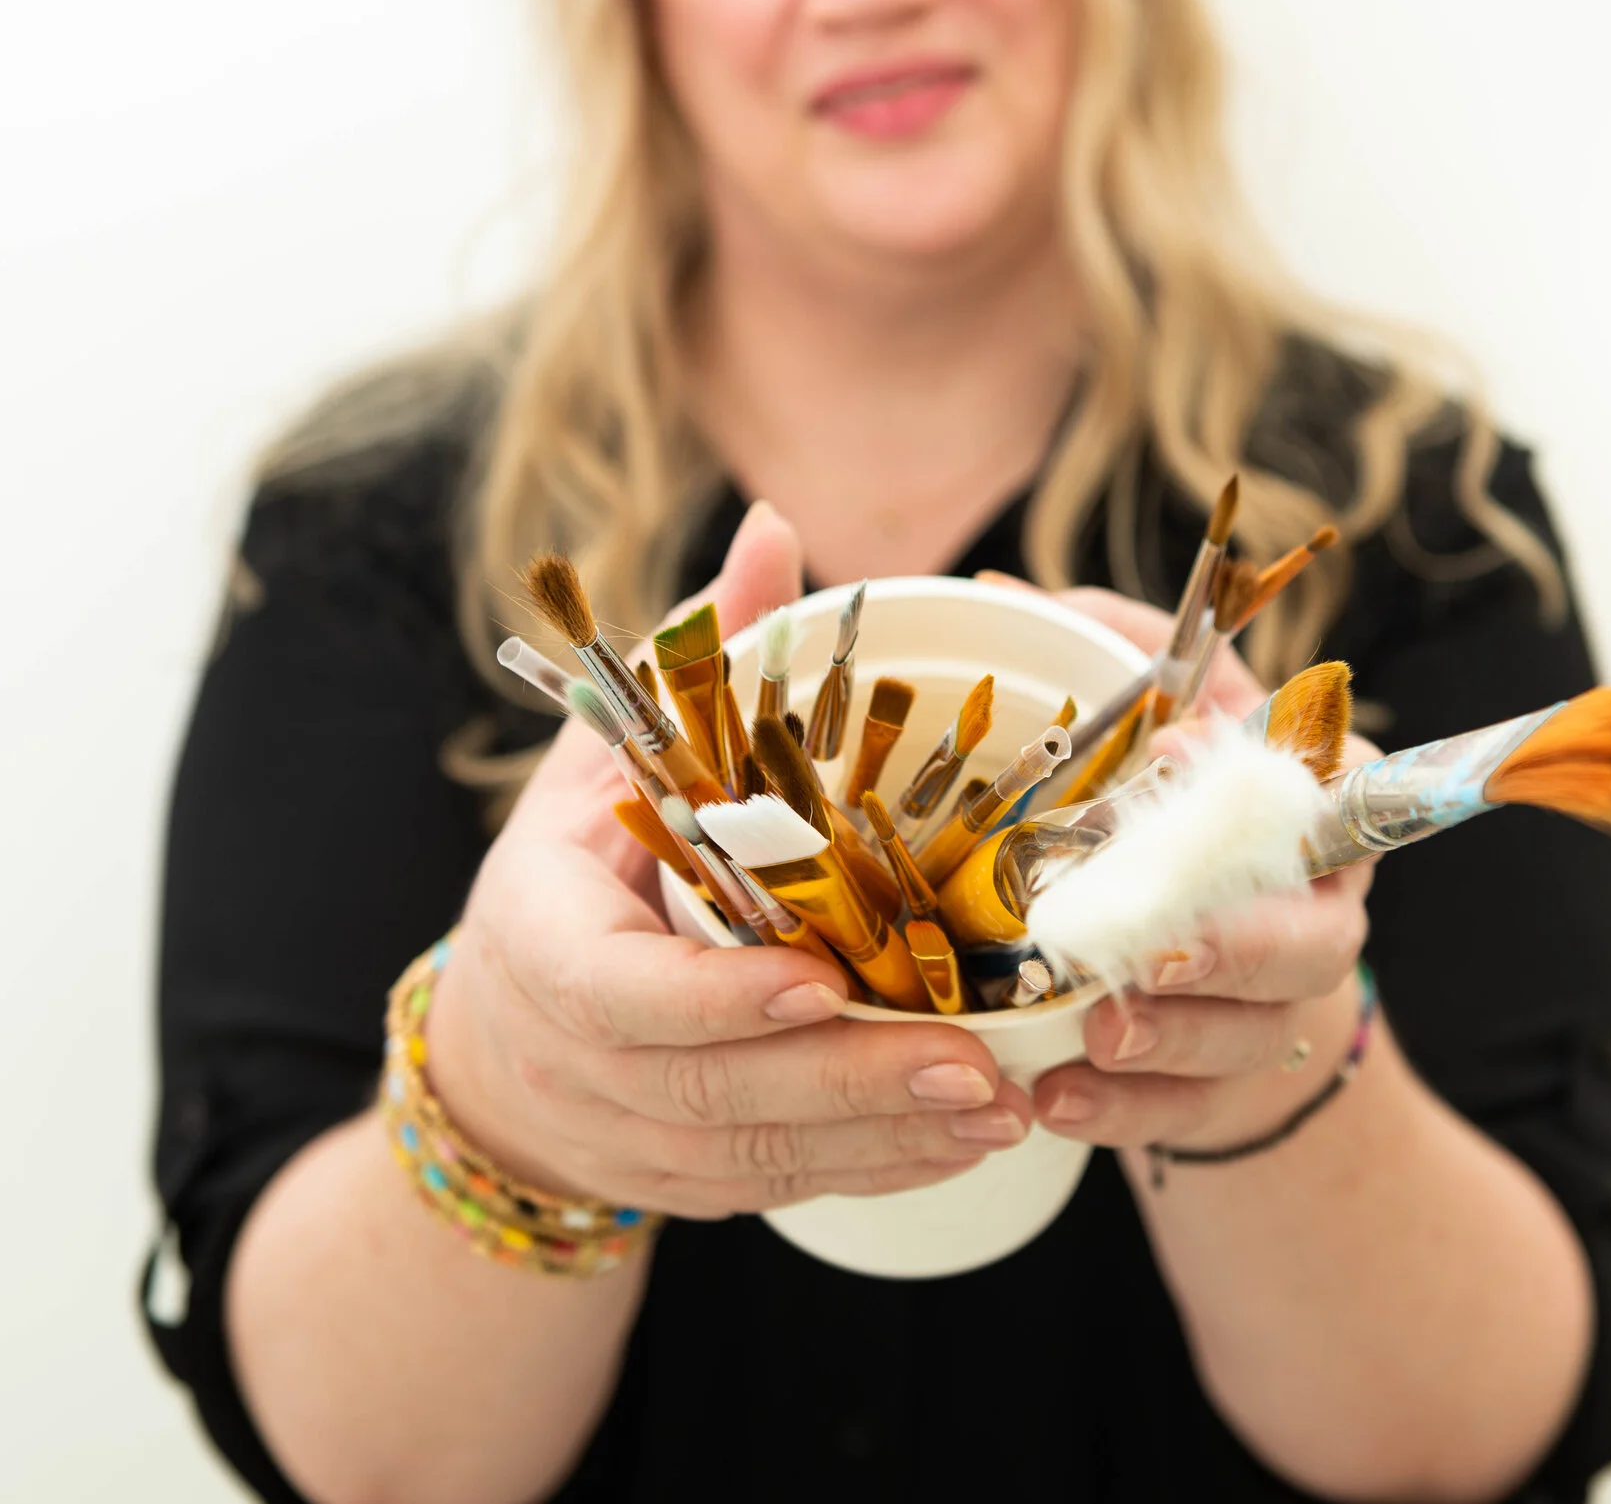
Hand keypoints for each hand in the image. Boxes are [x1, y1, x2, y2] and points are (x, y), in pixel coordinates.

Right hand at [423, 502, 1034, 1215]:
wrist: (503, 1047)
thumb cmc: (577, 871)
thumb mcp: (610, 758)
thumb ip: (698, 657)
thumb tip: (778, 531)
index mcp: (541, 940)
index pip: (614, 991)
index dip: (714, 998)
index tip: (821, 982)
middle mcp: (575, 1055)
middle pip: (712, 1086)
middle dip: (849, 1079)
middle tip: (974, 1060)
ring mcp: (628, 1133)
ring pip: (759, 1152)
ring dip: (884, 1135)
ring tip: (1001, 1104)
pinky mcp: (684, 1181)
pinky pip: (783, 1186)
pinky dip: (875, 1170)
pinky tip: (964, 1143)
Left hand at [981, 575, 1378, 1155]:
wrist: (1206, 955)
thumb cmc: (1170, 809)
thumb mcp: (1156, 713)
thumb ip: (1102, 650)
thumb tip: (998, 596)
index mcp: (1316, 802)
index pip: (1328, 783)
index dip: (1264, 776)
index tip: (1176, 750)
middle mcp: (1322, 908)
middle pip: (1311, 940)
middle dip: (1233, 947)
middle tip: (1156, 951)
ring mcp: (1282, 1007)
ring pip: (1254, 1034)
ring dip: (1173, 1039)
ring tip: (1097, 1034)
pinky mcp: (1231, 1088)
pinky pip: (1192, 1112)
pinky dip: (1124, 1112)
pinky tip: (1057, 1101)